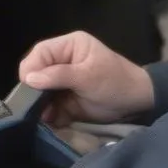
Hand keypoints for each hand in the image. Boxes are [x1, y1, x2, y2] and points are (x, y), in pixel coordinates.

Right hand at [19, 31, 154, 128]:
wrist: (137, 104)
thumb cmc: (116, 82)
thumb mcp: (88, 76)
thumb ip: (59, 75)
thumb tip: (30, 78)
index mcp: (69, 46)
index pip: (41, 52)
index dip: (32, 68)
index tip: (30, 86)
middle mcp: (63, 61)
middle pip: (36, 72)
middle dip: (34, 90)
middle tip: (35, 105)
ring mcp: (64, 82)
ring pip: (40, 92)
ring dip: (39, 105)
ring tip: (44, 116)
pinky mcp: (66, 101)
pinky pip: (49, 107)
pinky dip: (49, 115)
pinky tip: (51, 122)